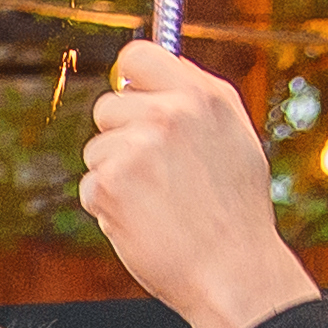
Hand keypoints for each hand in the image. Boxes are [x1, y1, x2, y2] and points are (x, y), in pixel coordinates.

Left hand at [78, 45, 321, 327]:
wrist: (233, 272)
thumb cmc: (236, 212)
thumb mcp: (235, 138)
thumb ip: (196, 98)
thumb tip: (154, 68)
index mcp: (201, 95)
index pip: (137, 55)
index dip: (129, 79)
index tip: (130, 96)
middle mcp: (168, 113)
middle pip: (108, 107)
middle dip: (121, 137)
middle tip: (157, 175)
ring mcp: (135, 147)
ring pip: (96, 149)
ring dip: (115, 176)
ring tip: (157, 204)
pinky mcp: (110, 184)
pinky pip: (91, 186)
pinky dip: (108, 208)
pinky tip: (144, 223)